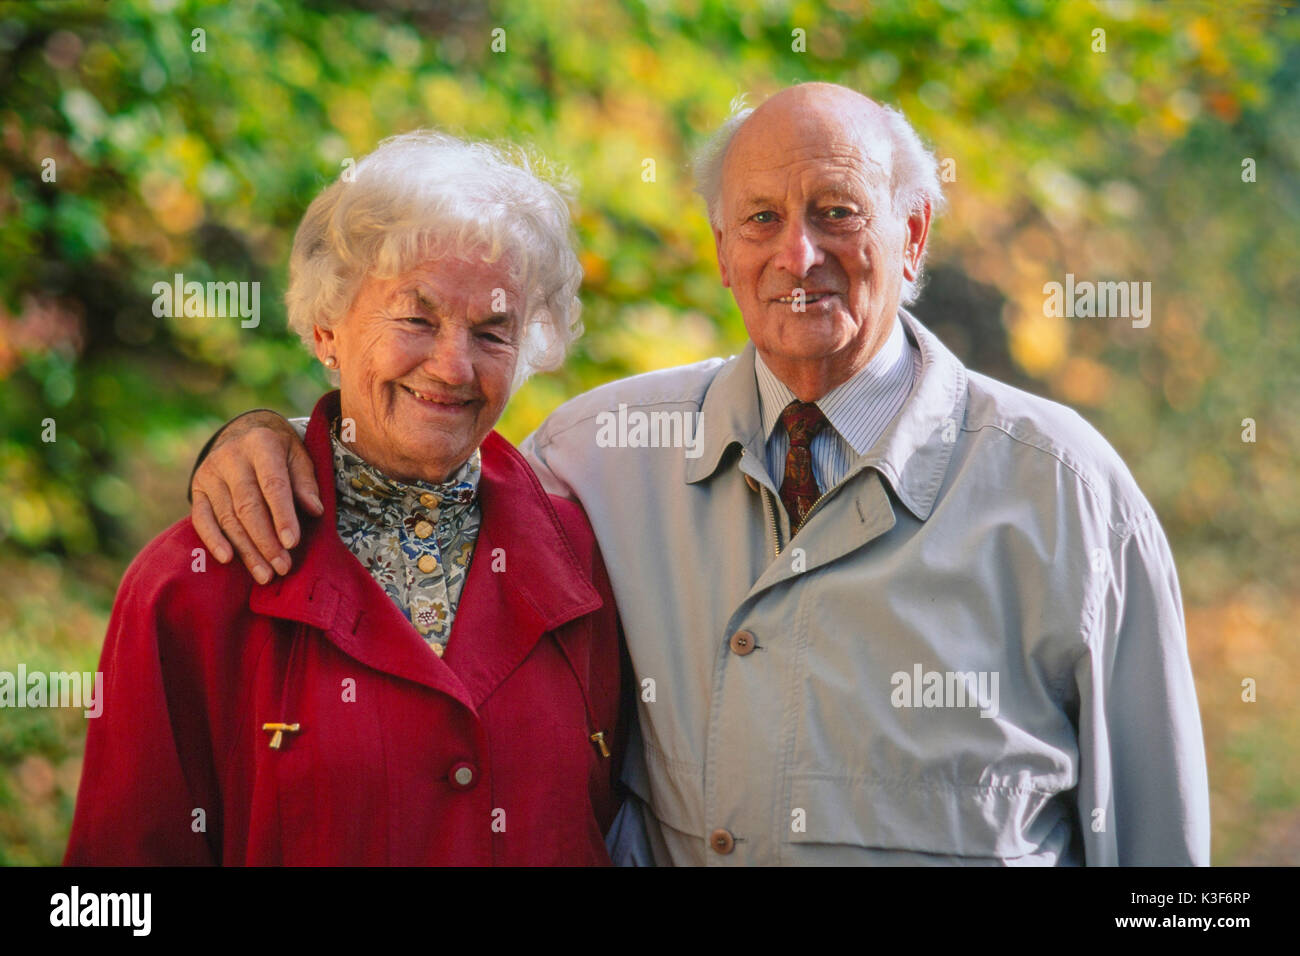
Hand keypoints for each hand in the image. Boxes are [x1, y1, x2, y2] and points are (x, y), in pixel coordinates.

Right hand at [190, 411, 322, 582]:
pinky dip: (213, 540)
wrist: (246, 433)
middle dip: (266, 541)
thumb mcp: (299, 456)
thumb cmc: (280, 451)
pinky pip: (201, 518)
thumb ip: (306, 483)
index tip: (293, 543)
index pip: (273, 485)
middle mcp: (231, 456)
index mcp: (261, 444)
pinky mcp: (197, 488)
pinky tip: (228, 559)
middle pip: (248, 506)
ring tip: (265, 574)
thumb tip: (315, 510)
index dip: (283, 516)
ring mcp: (210, 473)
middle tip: (282, 567)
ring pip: (228, 517)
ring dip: (246, 549)